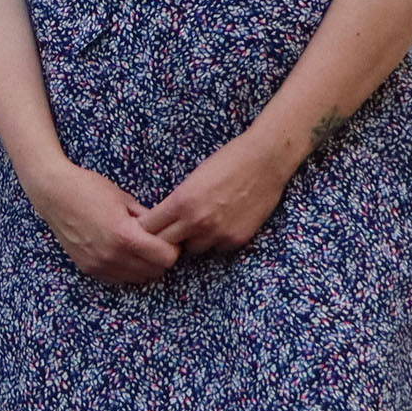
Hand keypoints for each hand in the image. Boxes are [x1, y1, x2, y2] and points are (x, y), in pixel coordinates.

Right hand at [23, 158, 178, 283]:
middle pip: (154, 272)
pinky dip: (126, 269)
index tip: (169, 239)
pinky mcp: (88, 268)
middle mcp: (113, 256)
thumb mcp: (125, 199)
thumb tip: (165, 231)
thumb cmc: (89, 189)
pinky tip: (122, 252)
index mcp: (125, 236)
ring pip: (137, 278)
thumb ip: (147, 219)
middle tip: (156, 243)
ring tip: (138, 248)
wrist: (54, 194)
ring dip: (144, 266)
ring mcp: (99, 264)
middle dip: (160, 258)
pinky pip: (118, 278)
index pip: (166, 258)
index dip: (173, 248)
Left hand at [140, 127, 304, 259]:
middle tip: (168, 232)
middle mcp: (197, 222)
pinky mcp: (236, 240)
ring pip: (192, 249)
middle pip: (165, 244)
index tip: (147, 227)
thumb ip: (177, 202)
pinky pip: (217, 248)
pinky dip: (216, 239)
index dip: (146, 228)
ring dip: (192, 240)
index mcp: (181, 202)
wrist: (265, 161)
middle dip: (164, 239)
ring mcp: (218, 234)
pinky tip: (223, 223)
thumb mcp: (193, 178)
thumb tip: (163, 219)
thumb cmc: (227, 161)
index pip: (148, 228)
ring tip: (201, 224)